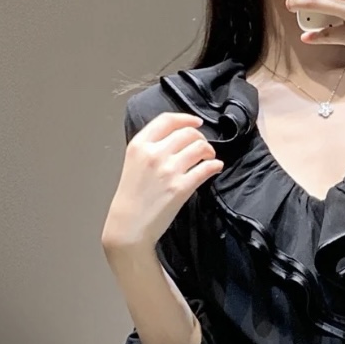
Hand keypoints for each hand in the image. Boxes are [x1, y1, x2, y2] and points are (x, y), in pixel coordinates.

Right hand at [101, 112, 221, 254]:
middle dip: (200, 137)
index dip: (186, 118)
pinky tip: (215, 167)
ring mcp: (169, 170)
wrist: (129, 225)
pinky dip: (215, 165)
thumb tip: (176, 139)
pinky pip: (206, 168)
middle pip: (188, 133)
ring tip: (209, 157)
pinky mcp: (182, 187)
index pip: (167, 120)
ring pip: (200, 147)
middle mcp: (154, 153)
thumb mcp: (133, 163)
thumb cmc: (131, 197)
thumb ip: (151, 148)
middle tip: (203, 146)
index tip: (196, 122)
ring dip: (209, 150)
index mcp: (140, 145)